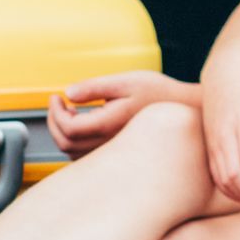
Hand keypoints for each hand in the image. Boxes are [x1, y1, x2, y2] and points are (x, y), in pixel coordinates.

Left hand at [47, 68, 200, 154]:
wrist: (185, 113)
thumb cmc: (158, 94)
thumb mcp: (127, 82)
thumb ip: (95, 87)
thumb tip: (68, 93)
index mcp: (109, 125)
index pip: (68, 128)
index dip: (55, 112)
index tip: (57, 96)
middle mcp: (108, 145)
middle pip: (66, 143)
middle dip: (54, 122)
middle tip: (57, 103)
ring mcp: (112, 154)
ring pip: (73, 153)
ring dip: (63, 132)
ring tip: (71, 111)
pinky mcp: (115, 157)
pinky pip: (84, 157)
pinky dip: (74, 142)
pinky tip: (83, 123)